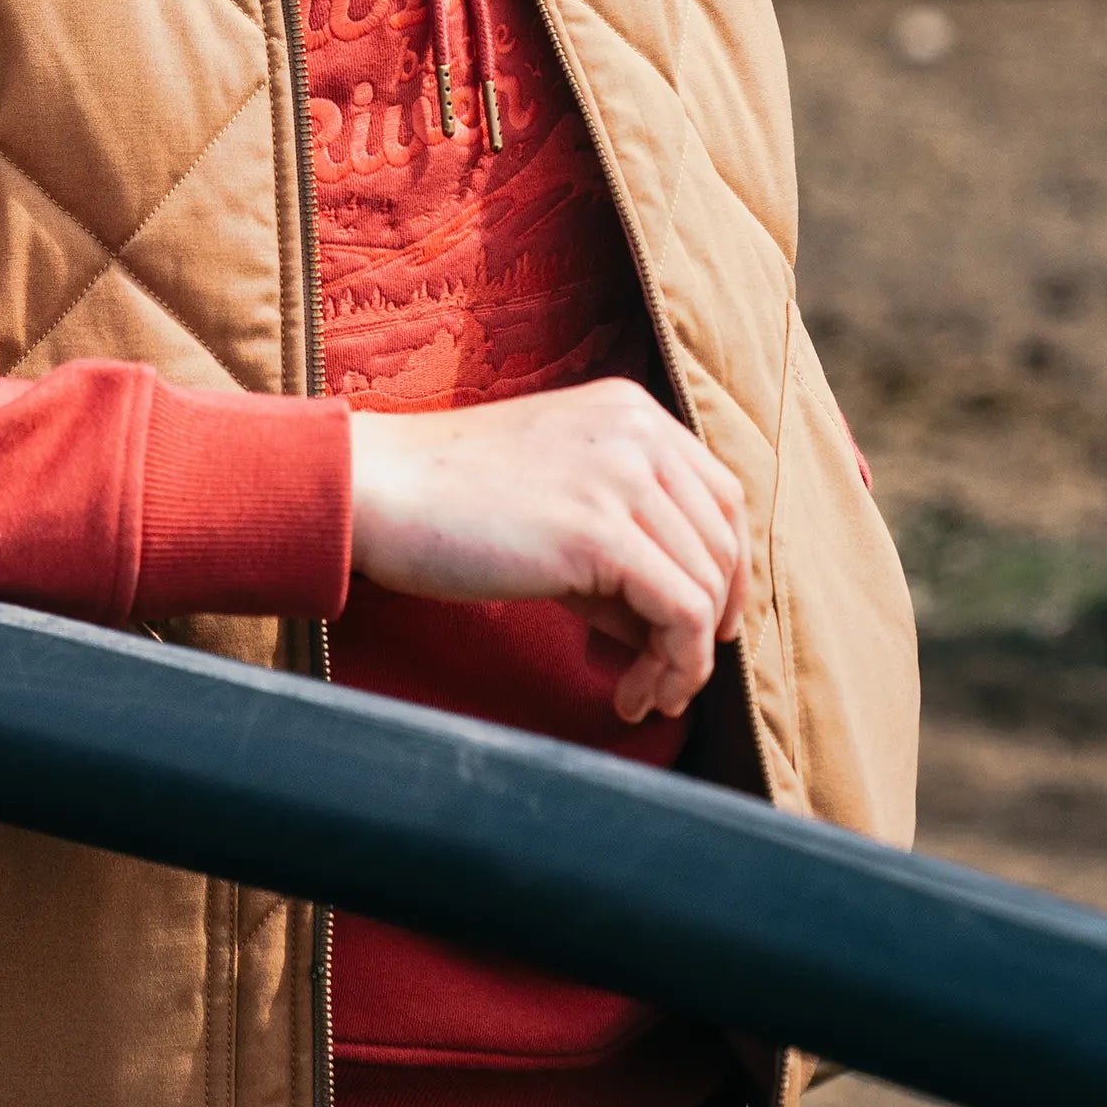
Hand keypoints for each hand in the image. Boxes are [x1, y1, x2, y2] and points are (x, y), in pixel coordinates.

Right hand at [347, 378, 749, 724]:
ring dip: (686, 660)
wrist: (380, 489)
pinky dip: (674, 667)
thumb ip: (626, 546)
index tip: (699, 630)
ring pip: (709, 584)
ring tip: (639, 695)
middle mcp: (638, 430)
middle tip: (665, 680)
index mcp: (631, 410)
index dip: (725, 571)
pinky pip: (682, 613)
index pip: (723, 495)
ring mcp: (621, 475)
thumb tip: (681, 633)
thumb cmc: (454, 502)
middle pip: (725, 542)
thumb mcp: (560, 500)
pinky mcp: (599, 531)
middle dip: (710, 624)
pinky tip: (630, 695)